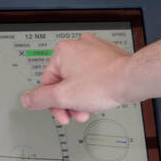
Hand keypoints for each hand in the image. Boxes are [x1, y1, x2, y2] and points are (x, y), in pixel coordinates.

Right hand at [19, 34, 134, 124]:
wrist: (133, 79)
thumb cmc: (104, 83)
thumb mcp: (63, 97)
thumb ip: (40, 99)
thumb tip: (27, 100)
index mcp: (62, 51)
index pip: (48, 83)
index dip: (54, 103)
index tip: (62, 114)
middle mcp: (78, 45)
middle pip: (64, 81)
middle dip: (70, 102)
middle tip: (77, 114)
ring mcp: (95, 49)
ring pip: (79, 78)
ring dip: (82, 97)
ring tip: (90, 108)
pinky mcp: (108, 55)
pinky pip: (94, 74)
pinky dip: (94, 87)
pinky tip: (100, 96)